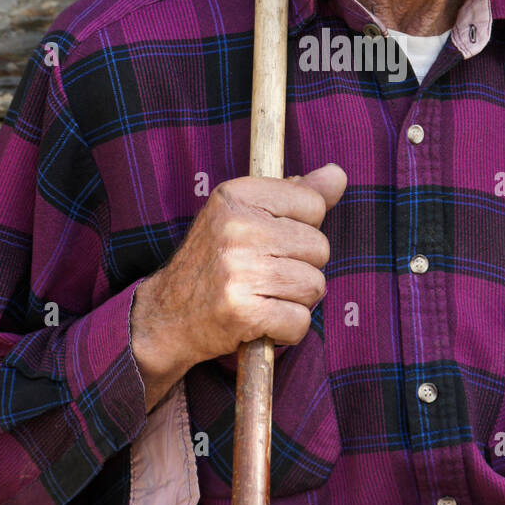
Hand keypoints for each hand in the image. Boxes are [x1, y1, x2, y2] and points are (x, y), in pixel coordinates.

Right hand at [130, 163, 346, 409]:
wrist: (167, 315)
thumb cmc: (216, 260)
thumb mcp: (245, 214)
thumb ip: (295, 194)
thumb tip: (338, 174)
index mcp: (236, 195)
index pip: (313, 204)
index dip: (302, 228)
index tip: (271, 240)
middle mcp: (236, 227)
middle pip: (319, 248)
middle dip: (302, 267)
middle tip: (266, 275)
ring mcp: (238, 270)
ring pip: (315, 286)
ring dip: (296, 300)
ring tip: (264, 296)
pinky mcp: (242, 311)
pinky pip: (300, 322)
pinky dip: (288, 330)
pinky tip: (262, 321)